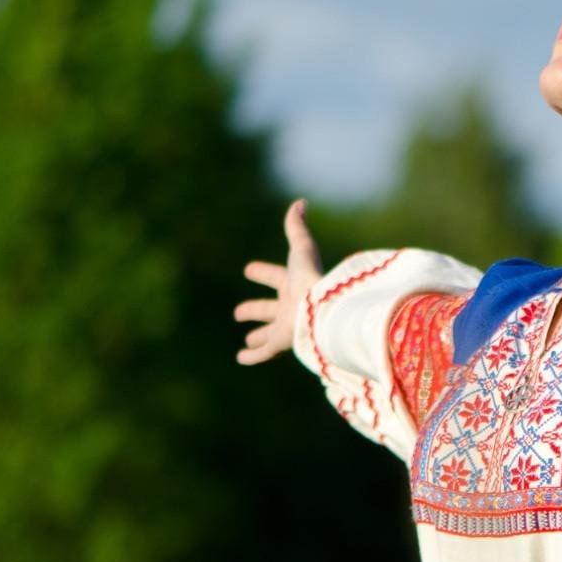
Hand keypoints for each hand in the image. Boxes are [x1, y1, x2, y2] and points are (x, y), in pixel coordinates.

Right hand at [235, 199, 323, 364]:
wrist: (322, 307)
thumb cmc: (311, 277)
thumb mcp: (302, 248)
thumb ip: (297, 228)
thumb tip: (300, 202)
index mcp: (294, 284)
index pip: (276, 277)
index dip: (262, 273)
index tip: (249, 270)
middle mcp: (291, 306)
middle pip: (270, 309)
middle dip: (255, 310)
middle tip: (239, 313)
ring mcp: (287, 326)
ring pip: (269, 333)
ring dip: (257, 336)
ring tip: (247, 341)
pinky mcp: (283, 343)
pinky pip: (265, 352)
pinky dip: (253, 357)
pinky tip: (240, 359)